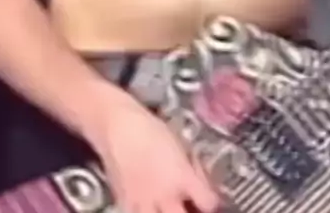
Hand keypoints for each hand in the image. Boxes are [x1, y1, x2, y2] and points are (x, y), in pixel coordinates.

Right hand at [91, 90, 220, 212]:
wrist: (118, 125)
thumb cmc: (151, 128)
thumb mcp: (181, 144)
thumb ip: (194, 170)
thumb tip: (202, 185)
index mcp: (182, 177)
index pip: (208, 203)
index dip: (212, 202)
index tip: (209, 199)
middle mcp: (165, 194)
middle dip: (191, 212)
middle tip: (191, 205)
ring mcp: (143, 202)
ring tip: (168, 206)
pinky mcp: (125, 204)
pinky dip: (146, 212)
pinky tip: (149, 206)